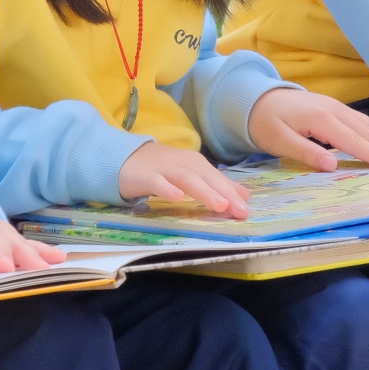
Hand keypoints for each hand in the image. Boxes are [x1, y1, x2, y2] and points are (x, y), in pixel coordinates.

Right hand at [119, 139, 250, 217]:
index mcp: (195, 163)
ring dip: (203, 191)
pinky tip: (177, 198)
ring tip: (219, 205)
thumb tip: (244, 195)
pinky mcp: (144, 176)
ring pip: (186, 179)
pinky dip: (167, 189)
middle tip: (239, 210)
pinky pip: (156, 182)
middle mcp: (182, 163)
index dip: (232, 193)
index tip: (245, 210)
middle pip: (206, 177)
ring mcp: (163, 169)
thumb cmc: (161, 169)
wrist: (123, 158)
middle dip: (224, 193)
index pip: (217, 178)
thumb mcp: (191, 174)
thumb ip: (216, 184)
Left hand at [247, 87, 368, 169]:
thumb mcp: (278, 140)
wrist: (256, 98)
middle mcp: (335, 111)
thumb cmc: (264, 122)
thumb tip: (332, 166)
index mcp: (322, 119)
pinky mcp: (337, 110)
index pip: (354, 141)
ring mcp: (338, 108)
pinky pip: (364, 122)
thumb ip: (305, 152)